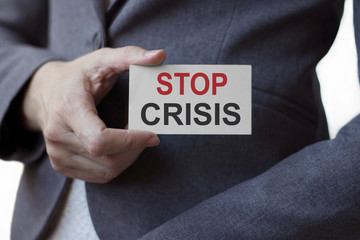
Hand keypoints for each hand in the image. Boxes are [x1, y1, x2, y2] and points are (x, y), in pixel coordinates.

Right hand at [21, 46, 165, 182]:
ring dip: (129, 157)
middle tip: (146, 133)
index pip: (101, 140)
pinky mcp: (61, 166)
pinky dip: (117, 164)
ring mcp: (57, 154)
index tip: (153, 135)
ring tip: (133, 138)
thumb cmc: (77, 77)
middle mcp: (58, 135)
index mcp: (68, 109)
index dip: (131, 142)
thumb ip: (129, 56)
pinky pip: (99, 176)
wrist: (44, 93)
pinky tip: (120, 147)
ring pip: (107, 171)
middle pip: (109, 159)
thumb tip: (159, 55)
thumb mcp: (101, 60)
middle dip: (136, 149)